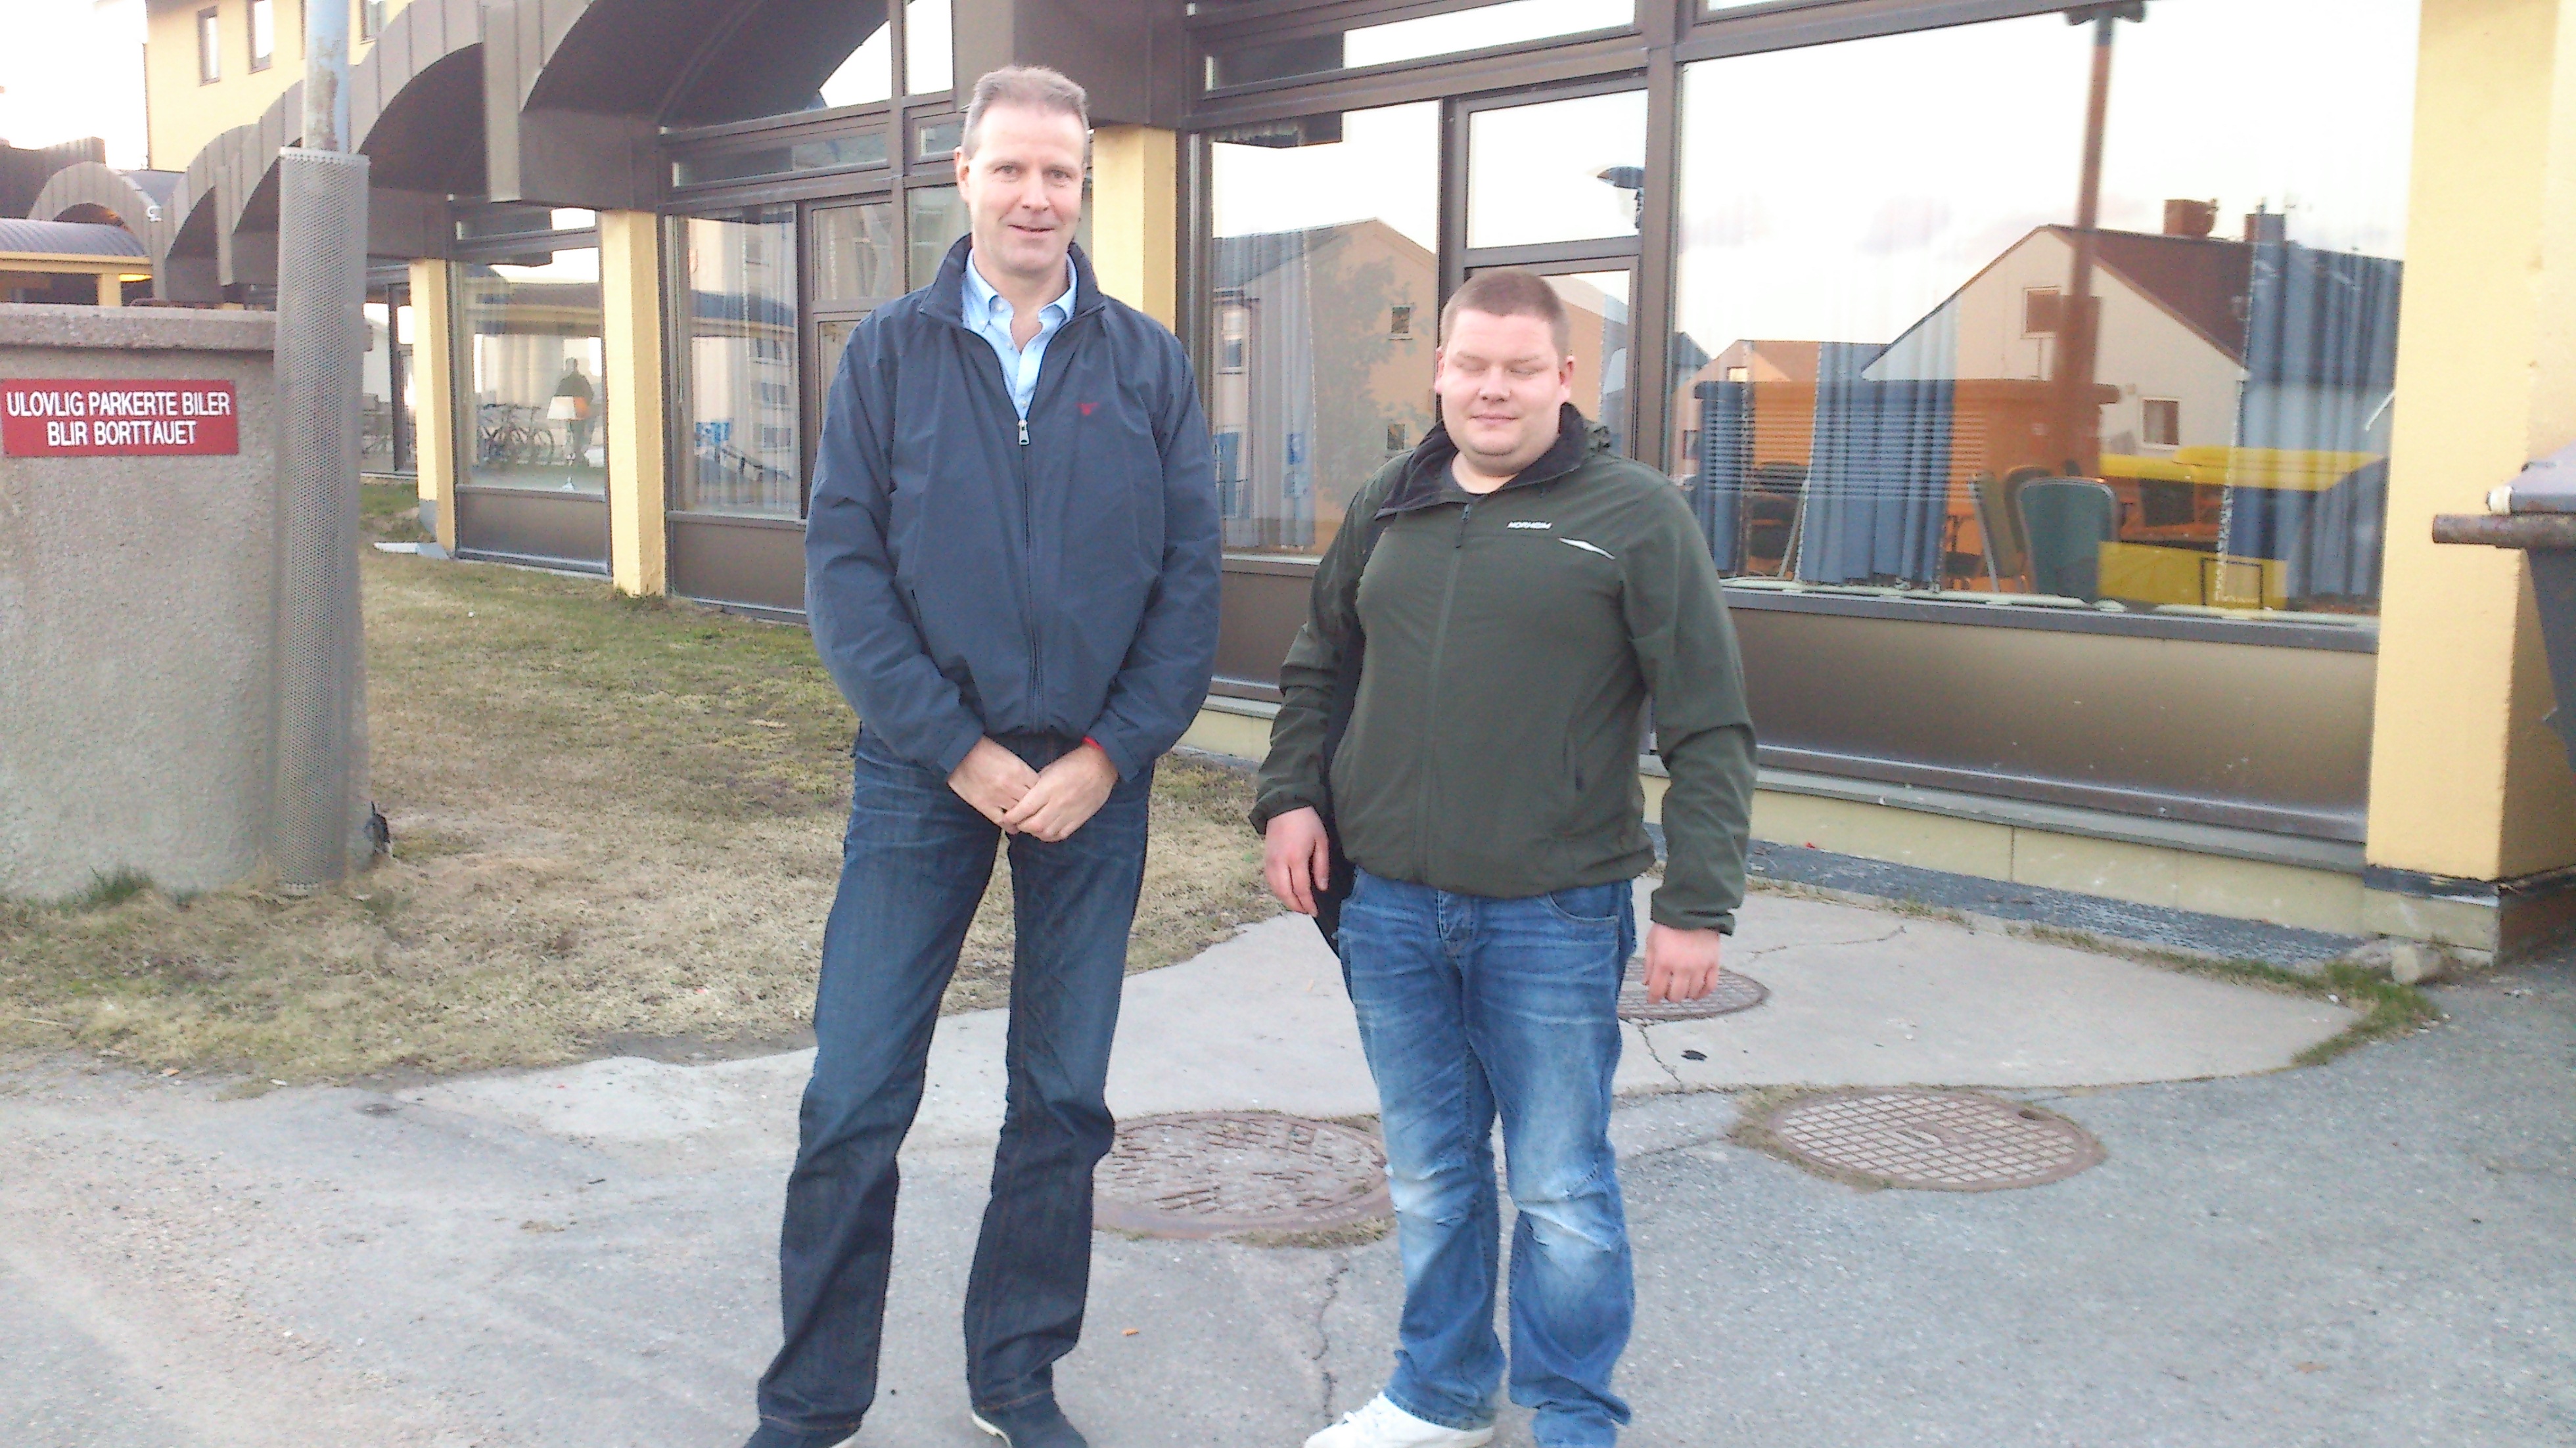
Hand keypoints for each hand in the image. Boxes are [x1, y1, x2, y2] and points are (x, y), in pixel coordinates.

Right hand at [947, 737, 1038, 827]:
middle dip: (1036, 808)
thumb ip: (1023, 772)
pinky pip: (1002, 821)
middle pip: (1033, 804)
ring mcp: (998, 797)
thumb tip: (1034, 786)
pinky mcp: (984, 805)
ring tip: (1025, 820)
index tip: (1041, 799)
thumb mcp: (1011, 757)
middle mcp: (1011, 785)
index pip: (1040, 790)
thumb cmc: (986, 751)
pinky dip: (1010, 825)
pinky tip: (1012, 825)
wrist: (961, 752)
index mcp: (1020, 771)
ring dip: (1024, 818)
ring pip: (1019, 815)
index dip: (1042, 795)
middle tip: (1037, 813)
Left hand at [998, 742, 1119, 841]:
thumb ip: (1036, 786)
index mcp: (1048, 789)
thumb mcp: (1049, 770)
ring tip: (1031, 826)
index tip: (1006, 817)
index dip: (1011, 817)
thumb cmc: (1073, 764)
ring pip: (1045, 833)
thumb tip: (1023, 799)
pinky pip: (1060, 835)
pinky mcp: (1079, 819)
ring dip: (1034, 832)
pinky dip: (1049, 836)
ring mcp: (1069, 813)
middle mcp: (1057, 803)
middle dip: (1021, 826)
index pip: (1024, 809)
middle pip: (1033, 825)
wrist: (1100, 766)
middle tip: (1018, 822)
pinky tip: (1045, 831)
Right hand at [1262, 807, 1332, 915]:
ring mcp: (1270, 861)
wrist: (1284, 806)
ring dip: (1286, 900)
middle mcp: (1279, 863)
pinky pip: (1270, 881)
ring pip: (1275, 889)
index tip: (1315, 911)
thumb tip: (1321, 888)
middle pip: (1285, 893)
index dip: (1308, 903)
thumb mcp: (1321, 841)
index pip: (1301, 889)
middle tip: (1306, 911)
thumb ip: (1321, 866)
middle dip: (1295, 906)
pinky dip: (1278, 891)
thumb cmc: (1307, 822)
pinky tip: (1287, 892)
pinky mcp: (1265, 859)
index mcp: (1296, 858)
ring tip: (1298, 905)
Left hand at [1642, 922, 1723, 1003]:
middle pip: (1676, 996)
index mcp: (1664, 962)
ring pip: (1692, 993)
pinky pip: (1710, 986)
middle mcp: (1682, 968)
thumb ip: (1649, 964)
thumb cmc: (1669, 925)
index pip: (1657, 991)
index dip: (1653, 999)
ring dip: (1685, 994)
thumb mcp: (1652, 942)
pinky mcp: (1713, 963)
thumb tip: (1646, 983)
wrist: (1692, 910)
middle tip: (1667, 991)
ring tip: (1682, 989)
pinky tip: (1697, 992)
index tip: (1652, 999)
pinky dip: (1703, 992)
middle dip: (1669, 996)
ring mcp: (1699, 967)